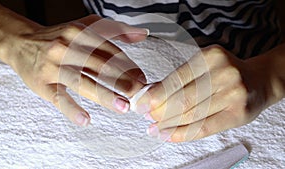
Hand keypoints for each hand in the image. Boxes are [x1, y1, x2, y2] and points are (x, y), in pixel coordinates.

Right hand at [0, 14, 147, 125]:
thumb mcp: (84, 26)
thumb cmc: (57, 37)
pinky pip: (58, 97)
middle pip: (98, 65)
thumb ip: (114, 29)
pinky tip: (85, 120)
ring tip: (122, 107)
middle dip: (122, 80)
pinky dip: (71, 109)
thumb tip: (142, 34)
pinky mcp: (41, 83)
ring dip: (104, 95)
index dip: (127, 65)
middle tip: (139, 94)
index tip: (142, 79)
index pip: (108, 50)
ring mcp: (53, 66)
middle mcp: (66, 47)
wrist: (20, 43)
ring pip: (82, 81)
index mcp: (79, 33)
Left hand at [136, 45, 274, 141]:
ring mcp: (233, 94)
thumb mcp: (203, 66)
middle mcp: (224, 73)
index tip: (141, 104)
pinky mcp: (238, 114)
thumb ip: (178, 78)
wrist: (259, 80)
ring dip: (169, 125)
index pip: (177, 79)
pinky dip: (183, 134)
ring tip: (155, 129)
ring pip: (192, 115)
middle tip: (147, 118)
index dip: (156, 94)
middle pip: (183, 98)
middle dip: (160, 111)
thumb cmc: (224, 73)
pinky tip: (169, 136)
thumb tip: (149, 93)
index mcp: (210, 56)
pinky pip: (204, 128)